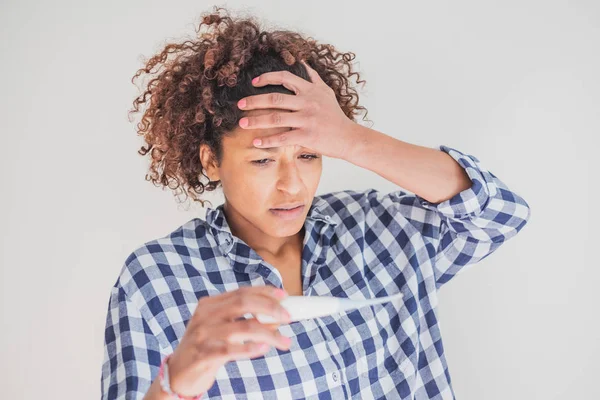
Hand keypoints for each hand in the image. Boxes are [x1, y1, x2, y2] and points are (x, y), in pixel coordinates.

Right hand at [166, 286, 291, 396]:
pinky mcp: (202, 355)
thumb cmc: (205, 348)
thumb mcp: (222, 330)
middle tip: (289, 317)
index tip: (285, 296)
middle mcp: (206, 316)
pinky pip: (230, 350)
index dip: (265, 292)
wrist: (177, 374)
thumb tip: (276, 317)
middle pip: (243, 303)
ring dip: (269, 334)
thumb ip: (244, 321)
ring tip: (285, 342)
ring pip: (243, 327)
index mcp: (210, 305)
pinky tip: (263, 348)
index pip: (242, 292)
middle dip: (270, 308)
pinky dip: (249, 348)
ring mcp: (203, 335)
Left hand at [236, 60, 355, 159]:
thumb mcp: (327, 93)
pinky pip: (283, 137)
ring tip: (242, 123)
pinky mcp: (307, 136)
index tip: (254, 83)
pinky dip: (268, 140)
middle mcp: (308, 103)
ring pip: (276, 118)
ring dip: (256, 121)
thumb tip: (303, 62)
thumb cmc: (336, 116)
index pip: (285, 78)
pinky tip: (256, 142)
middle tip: (240, 105)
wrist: (349, 137)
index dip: (267, 78)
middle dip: (254, 101)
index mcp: (310, 91)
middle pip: (275, 98)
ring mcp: (307, 119)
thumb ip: (313, 78)